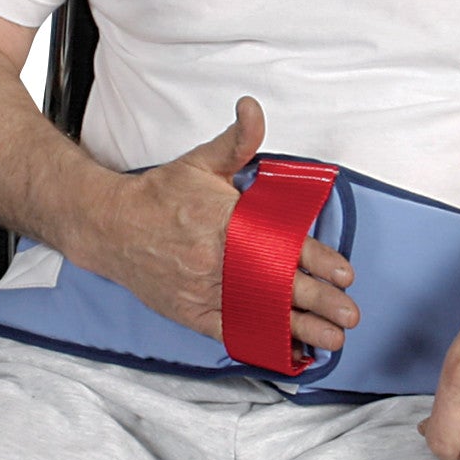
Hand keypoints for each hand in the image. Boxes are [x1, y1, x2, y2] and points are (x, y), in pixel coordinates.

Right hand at [100, 96, 358, 353]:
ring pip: (259, 313)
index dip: (317, 262)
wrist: (110, 227)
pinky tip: (288, 351)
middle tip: (349, 314)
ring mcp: (203, 290)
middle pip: (276, 285)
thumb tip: (253, 108)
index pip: (281, 245)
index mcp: (225, 221)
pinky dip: (261, 341)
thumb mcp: (200, 162)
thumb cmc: (159, 195)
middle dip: (318, 303)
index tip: (344, 274)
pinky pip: (232, 331)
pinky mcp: (191, 312)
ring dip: (299, 329)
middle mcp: (216, 260)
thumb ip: (237, 141)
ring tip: (331, 340)